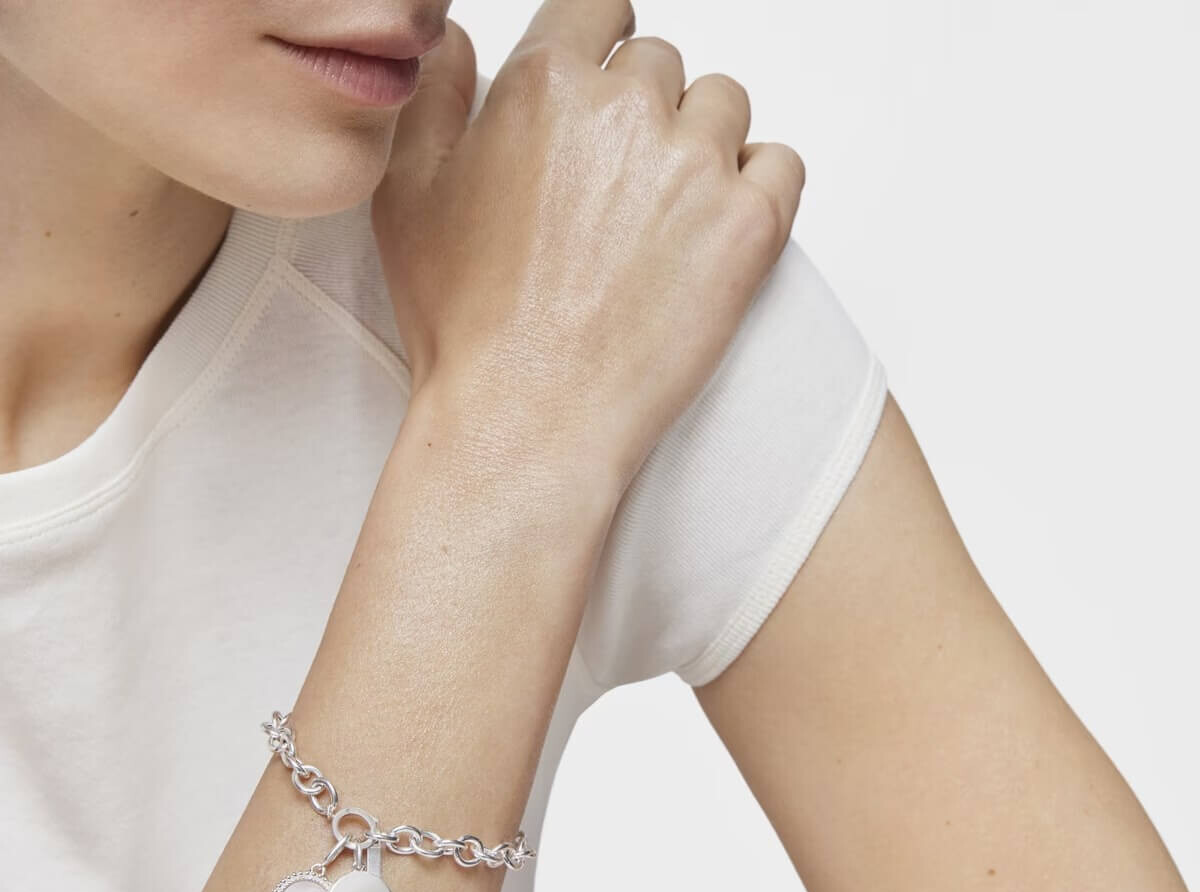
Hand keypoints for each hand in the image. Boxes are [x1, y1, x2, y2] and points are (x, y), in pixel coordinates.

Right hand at [372, 0, 805, 493]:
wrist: (530, 418)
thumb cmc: (468, 326)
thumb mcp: (407, 195)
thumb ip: (440, 96)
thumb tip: (463, 40)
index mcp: (546, 86)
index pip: (599, 9)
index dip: (602, 46)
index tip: (604, 90)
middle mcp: (627, 108)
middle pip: (662, 66)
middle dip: (644, 114)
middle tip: (621, 192)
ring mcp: (696, 165)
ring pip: (724, 108)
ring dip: (702, 148)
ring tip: (667, 221)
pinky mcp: (750, 226)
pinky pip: (781, 165)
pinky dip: (759, 188)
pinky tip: (720, 230)